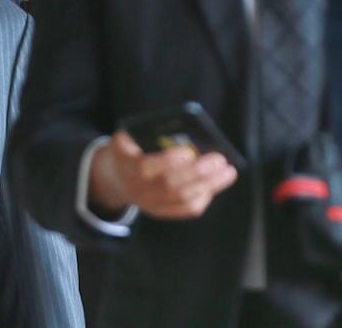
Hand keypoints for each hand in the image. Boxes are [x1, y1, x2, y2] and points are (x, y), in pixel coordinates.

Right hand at [89, 131, 238, 218]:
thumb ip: (146, 134)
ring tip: (227, 172)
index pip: (146, 168)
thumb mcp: (127, 137)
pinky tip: (215, 184)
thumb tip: (182, 129)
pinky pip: (186, 209)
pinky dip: (204, 197)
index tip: (189, 152)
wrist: (114, 177)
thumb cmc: (128, 150)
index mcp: (127, 167)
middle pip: (171, 185)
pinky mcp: (161, 211)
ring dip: (209, 186)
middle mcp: (138, 189)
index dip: (168, 161)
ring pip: (183, 199)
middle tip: (219, 160)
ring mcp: (150, 203)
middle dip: (198, 173)